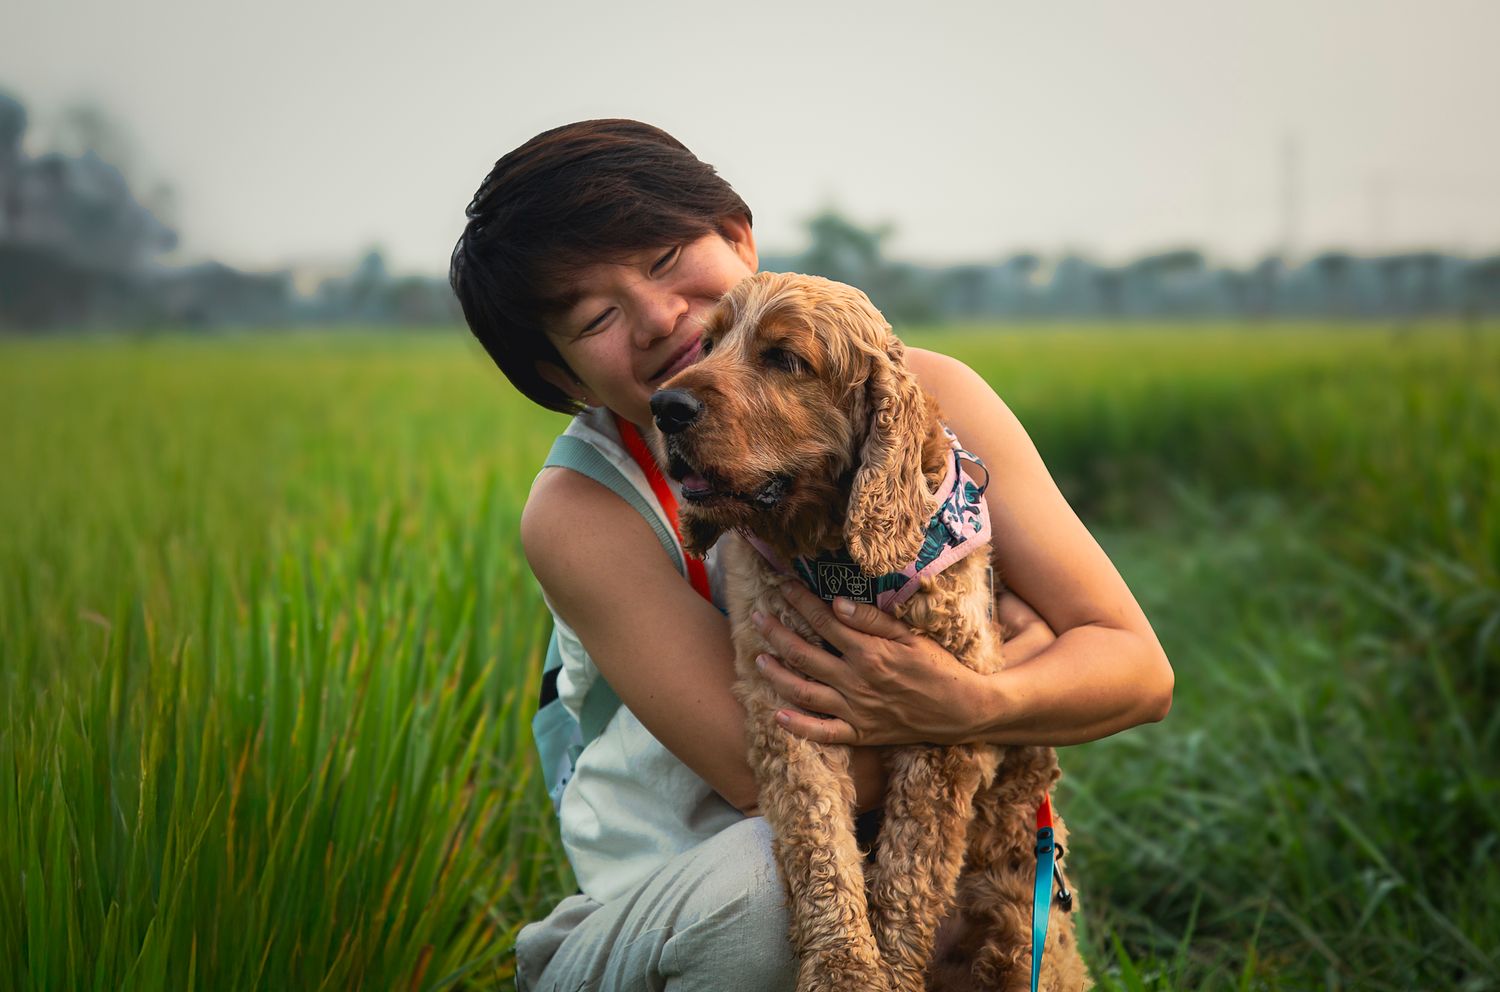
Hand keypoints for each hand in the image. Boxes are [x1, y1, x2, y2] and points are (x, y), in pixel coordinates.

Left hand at [750, 580, 1047, 745]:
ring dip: (778, 675)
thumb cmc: (939, 668)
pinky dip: (798, 726)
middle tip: (757, 616)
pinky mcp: (861, 734)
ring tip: (759, 660)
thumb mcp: (911, 636)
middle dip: (777, 633)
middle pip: (805, 655)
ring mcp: (855, 711)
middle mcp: (856, 682)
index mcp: (869, 653)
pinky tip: (778, 715)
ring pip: (805, 692)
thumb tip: (837, 603)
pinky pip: (823, 733)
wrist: (962, 710)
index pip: (824, 622)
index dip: (800, 602)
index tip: (782, 587)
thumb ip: (873, 620)